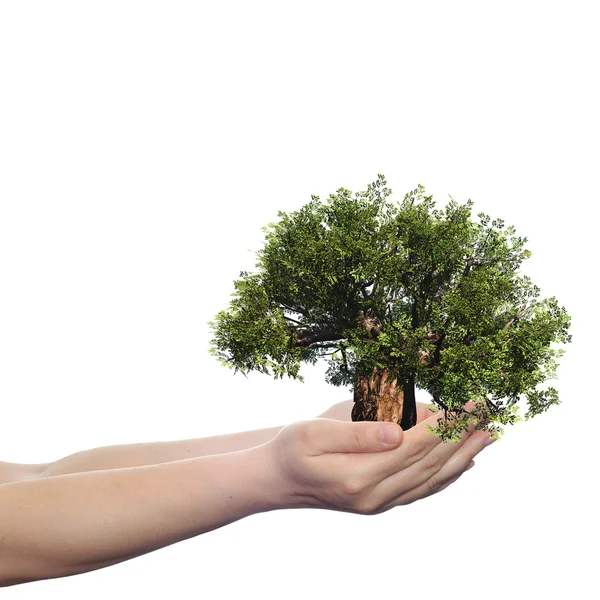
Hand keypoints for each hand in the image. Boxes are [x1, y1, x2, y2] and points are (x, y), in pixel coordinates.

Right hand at [267, 403, 492, 514]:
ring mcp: (379, 504)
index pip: (415, 446)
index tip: (469, 404)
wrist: (276, 481)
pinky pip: (422, 490)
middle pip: (430, 463)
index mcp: (359, 476)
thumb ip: (357, 433)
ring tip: (488, 436)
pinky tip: (463, 465)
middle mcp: (375, 496)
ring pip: (432, 480)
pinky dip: (446, 476)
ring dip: (463, 457)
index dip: (446, 425)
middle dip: (463, 437)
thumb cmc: (291, 448)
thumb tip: (399, 431)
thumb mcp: (313, 432)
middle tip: (489, 413)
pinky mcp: (379, 504)